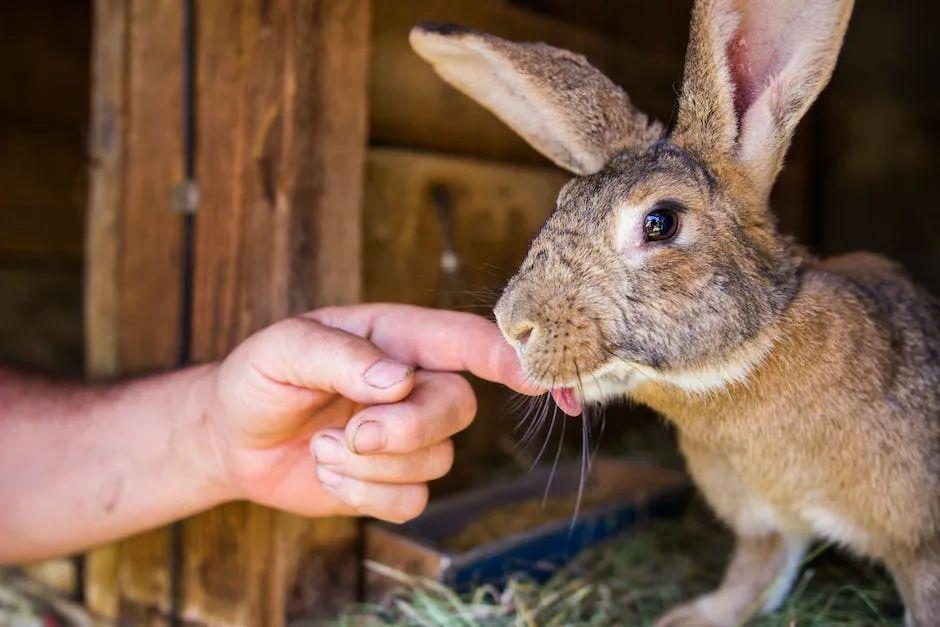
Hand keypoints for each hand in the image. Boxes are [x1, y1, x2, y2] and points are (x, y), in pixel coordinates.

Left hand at [199, 304, 535, 522]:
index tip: (535, 374)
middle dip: (407, 429)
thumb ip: (339, 356)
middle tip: (353, 432)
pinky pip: (411, 500)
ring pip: (435, 460)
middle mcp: (414, 384)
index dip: (506, 355)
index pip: (464, 339)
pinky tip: (329, 472)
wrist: (233, 438)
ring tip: (322, 444)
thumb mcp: (283, 350)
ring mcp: (408, 436)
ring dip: (367, 464)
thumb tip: (398, 381)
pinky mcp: (394, 482)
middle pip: (457, 407)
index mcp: (395, 338)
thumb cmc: (259, 379)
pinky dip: (364, 495)